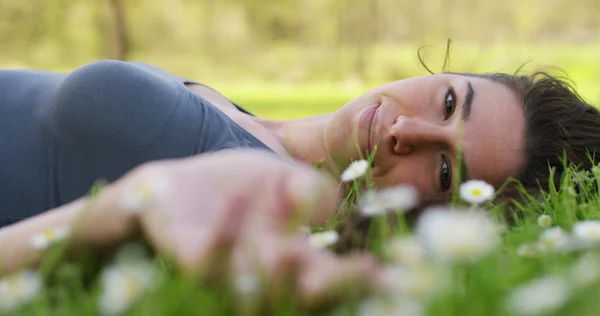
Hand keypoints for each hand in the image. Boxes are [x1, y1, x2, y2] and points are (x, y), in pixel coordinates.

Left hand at [104, 150, 380, 308]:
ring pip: (255, 292)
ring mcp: (225, 271)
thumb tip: (330, 205)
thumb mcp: (283, 179)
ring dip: (277, 277)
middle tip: (365, 274)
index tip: (388, 270)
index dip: (358, 279)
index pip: (330, 278)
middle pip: (302, 295)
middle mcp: (261, 273)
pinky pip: (209, 255)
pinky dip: (226, 230)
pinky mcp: (189, 259)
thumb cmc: (238, 186)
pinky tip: (240, 200)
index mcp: (290, 257)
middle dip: (333, 287)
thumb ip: (310, 190)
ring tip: (296, 255)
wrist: (179, 184)